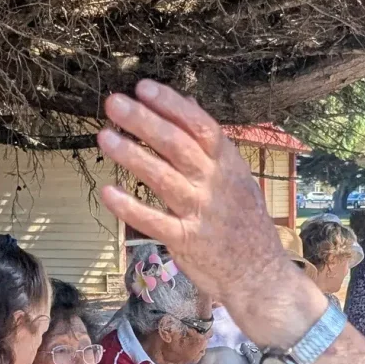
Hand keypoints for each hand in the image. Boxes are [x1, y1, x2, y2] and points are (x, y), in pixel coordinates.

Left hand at [97, 82, 314, 333]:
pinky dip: (130, 207)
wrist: (260, 276)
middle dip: (143, 121)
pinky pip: (154, 221)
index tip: (144, 87)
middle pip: (176, 145)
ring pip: (162, 178)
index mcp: (229, 166)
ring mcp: (200, 213)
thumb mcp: (238, 179)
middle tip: (113, 103)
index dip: (171, 105)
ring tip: (104, 137)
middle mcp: (215, 185)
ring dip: (131, 155)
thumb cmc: (245, 225)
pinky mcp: (186, 241)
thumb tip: (189, 105)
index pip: (200, 126)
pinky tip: (109, 192)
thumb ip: (212, 145)